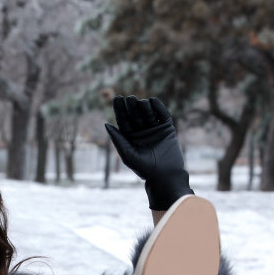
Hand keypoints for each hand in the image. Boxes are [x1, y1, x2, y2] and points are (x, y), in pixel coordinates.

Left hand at [105, 95, 194, 210]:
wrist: (166, 175)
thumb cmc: (145, 169)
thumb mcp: (128, 155)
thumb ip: (118, 140)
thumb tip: (106, 124)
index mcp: (130, 136)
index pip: (123, 119)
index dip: (119, 109)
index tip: (117, 98)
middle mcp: (141, 131)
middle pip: (135, 113)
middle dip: (132, 106)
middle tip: (130, 99)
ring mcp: (154, 128)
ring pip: (148, 112)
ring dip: (144, 105)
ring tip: (141, 103)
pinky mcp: (166, 128)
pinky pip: (162, 114)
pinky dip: (158, 107)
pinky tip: (152, 101)